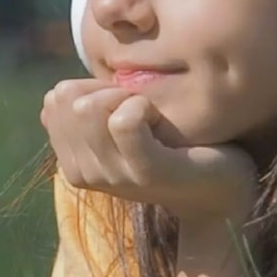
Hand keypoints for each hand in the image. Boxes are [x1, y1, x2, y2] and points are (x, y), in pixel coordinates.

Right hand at [40, 79, 256, 228]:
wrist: (221, 189)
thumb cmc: (174, 146)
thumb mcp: (122, 129)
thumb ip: (89, 113)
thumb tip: (59, 92)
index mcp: (73, 163)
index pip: (55, 99)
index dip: (93, 87)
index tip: (123, 104)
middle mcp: (85, 174)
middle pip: (68, 98)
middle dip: (107, 89)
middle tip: (142, 109)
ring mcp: (114, 176)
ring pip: (89, 107)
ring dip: (127, 97)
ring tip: (152, 117)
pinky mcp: (146, 172)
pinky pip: (124, 120)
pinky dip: (144, 107)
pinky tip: (161, 122)